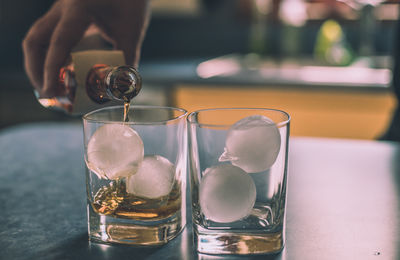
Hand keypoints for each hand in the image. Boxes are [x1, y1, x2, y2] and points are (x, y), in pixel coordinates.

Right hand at [22, 0, 149, 97]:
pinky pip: (47, 36)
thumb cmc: (131, 2)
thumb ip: (127, 60)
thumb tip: (123, 90)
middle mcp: (63, 7)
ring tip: (50, 87)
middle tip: (48, 94)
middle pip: (35, 41)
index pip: (58, 43)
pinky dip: (48, 56)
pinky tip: (58, 72)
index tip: (49, 93)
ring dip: (38, 64)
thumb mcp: (132, 31)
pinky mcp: (63, 15)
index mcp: (79, 9)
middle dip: (36, 70)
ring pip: (36, 38)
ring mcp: (60, 10)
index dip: (50, 70)